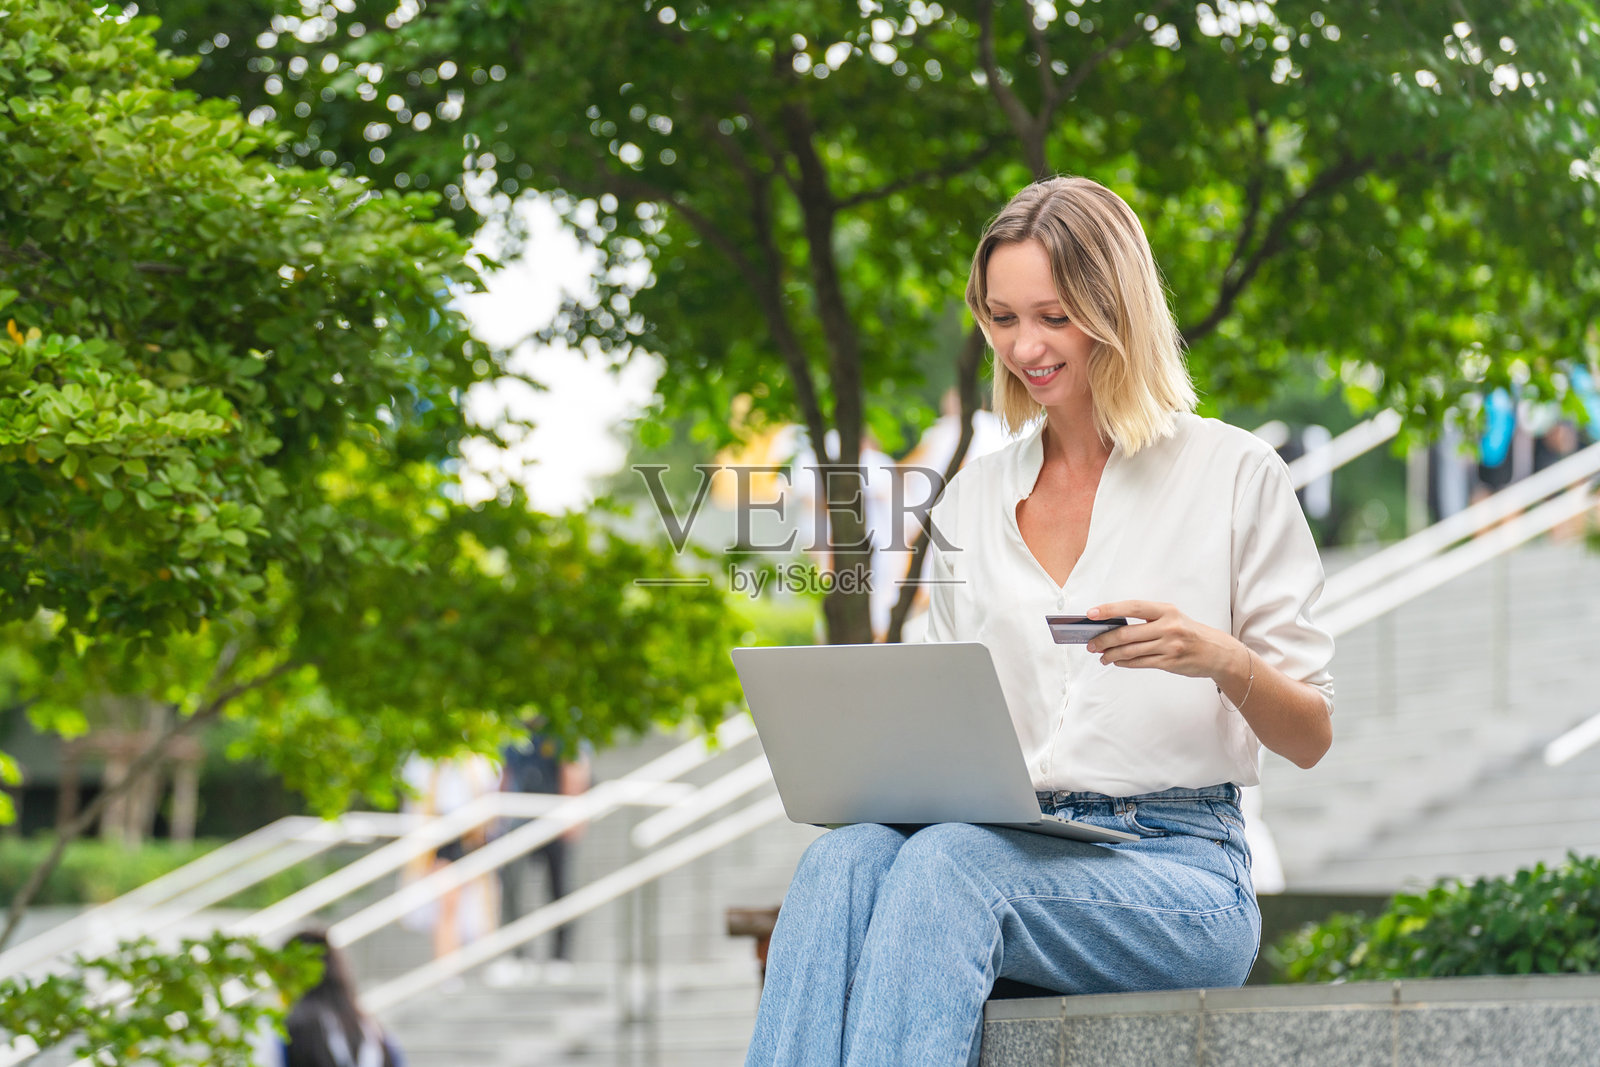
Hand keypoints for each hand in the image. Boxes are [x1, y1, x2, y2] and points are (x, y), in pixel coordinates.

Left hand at [1085, 600, 1244, 683]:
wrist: (1217, 653)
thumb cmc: (1189, 632)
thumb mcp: (1172, 618)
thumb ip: (1147, 620)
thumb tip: (1113, 625)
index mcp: (1167, 611)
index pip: (1132, 607)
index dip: (1110, 609)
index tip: (1091, 614)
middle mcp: (1168, 627)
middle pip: (1127, 633)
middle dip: (1104, 639)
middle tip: (1091, 644)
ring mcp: (1169, 646)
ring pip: (1131, 651)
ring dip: (1111, 655)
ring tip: (1101, 656)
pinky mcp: (1170, 662)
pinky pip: (1140, 663)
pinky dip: (1124, 663)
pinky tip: (1116, 662)